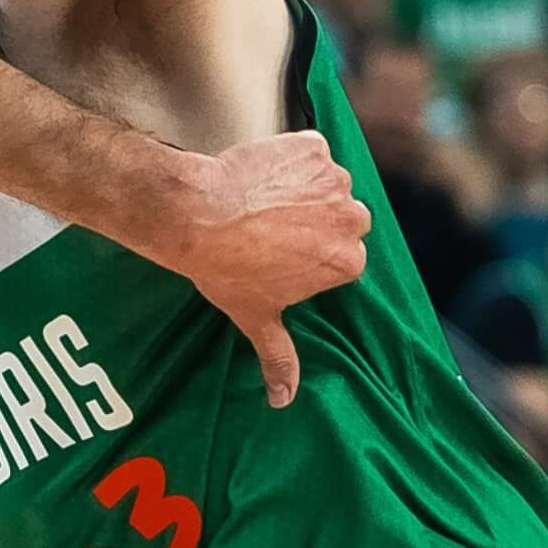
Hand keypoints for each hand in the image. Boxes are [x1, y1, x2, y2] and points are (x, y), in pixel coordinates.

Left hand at [162, 128, 370, 406]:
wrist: (194, 216)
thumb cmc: (224, 269)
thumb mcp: (255, 316)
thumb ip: (279, 356)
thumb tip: (283, 400)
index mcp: (348, 262)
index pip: (341, 255)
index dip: (309, 254)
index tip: (280, 254)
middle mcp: (353, 219)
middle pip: (340, 217)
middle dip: (312, 221)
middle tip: (269, 228)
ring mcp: (335, 179)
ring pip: (324, 182)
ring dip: (299, 188)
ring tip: (260, 201)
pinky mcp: (314, 147)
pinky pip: (308, 150)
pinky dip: (288, 156)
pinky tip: (260, 175)